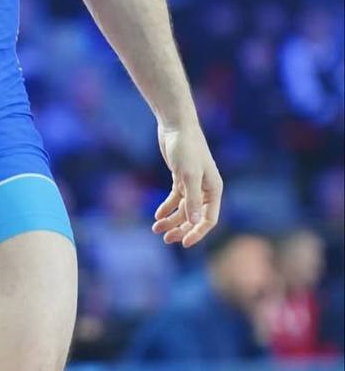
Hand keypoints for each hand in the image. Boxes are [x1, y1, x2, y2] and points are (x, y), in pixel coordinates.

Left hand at [152, 121, 222, 247]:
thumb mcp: (188, 175)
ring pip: (183, 209)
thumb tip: (194, 222)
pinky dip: (167, 207)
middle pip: (194, 217)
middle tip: (166, 239)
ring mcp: (193, 184)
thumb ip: (191, 199)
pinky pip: (175, 199)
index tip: (184, 244)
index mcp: (214, 190)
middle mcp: (205, 189)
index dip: (198, 233)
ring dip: (171, 220)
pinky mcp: (181, 178)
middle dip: (181, 229)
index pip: (209, 219)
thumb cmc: (186, 148)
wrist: (176, 126)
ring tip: (156, 229)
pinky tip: (157, 215)